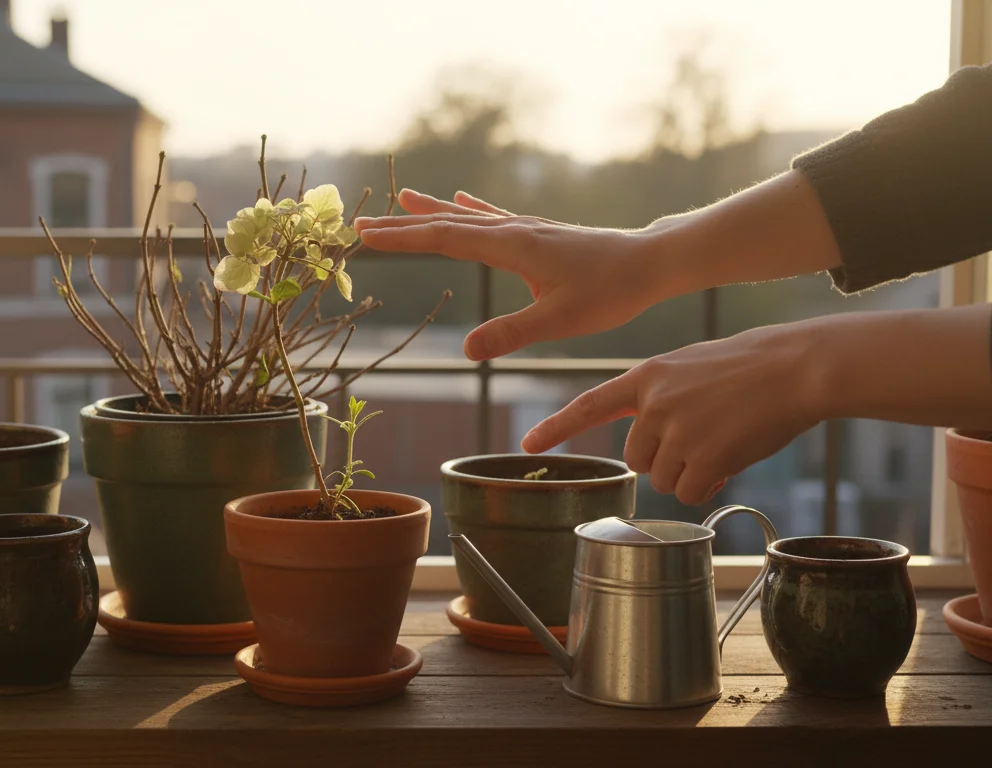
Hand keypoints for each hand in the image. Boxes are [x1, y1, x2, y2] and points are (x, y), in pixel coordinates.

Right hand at [355, 189, 665, 360]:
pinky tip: (461, 199)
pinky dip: (469, 209)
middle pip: (447, 224)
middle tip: (363, 223)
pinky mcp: (540, 235)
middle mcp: (514, 230)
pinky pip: (492, 218)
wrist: (652, 263)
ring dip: (431, 212)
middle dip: (404, 225)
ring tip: (402, 197)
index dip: (402, 238)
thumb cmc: (611, 292)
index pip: (444, 239)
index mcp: (511, 246)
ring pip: (467, 218)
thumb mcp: (560, 321)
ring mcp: (526, 229)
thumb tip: (466, 350)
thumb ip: (511, 333)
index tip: (366, 235)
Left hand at [520, 321, 826, 505]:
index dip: (556, 428)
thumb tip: (650, 446)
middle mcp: (654, 405)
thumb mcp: (689, 367)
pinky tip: (730, 459)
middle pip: (636, 460)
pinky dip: (708, 485)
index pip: (589, 406)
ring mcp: (678, 432)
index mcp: (646, 377)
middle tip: (701, 439)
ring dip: (689, 474)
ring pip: (663, 480)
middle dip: (663, 461)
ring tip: (720, 442)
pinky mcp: (705, 457)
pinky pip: (690, 492)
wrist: (795, 367)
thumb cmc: (749, 367)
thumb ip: (659, 398)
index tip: (527, 445)